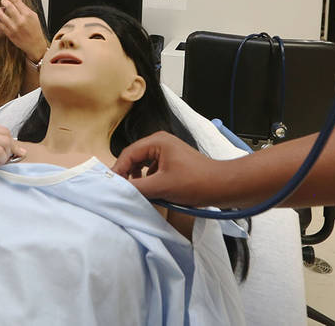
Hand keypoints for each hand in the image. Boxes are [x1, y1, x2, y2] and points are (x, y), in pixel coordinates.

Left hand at [0, 0, 46, 62]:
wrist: (35, 45)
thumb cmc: (35, 30)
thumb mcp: (33, 16)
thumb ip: (24, 7)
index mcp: (27, 14)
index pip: (16, 0)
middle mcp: (20, 20)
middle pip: (7, 5)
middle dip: (3, 1)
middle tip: (4, 2)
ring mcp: (14, 27)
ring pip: (1, 14)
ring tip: (0, 10)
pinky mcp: (9, 33)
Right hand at [111, 132, 226, 205]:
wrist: (223, 186)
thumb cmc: (196, 182)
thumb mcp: (162, 186)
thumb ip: (137, 187)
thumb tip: (117, 189)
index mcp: (157, 141)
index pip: (128, 153)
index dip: (117, 170)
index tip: (111, 186)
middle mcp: (161, 143)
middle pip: (134, 158)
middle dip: (127, 174)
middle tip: (120, 190)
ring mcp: (168, 152)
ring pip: (143, 165)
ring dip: (138, 178)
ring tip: (136, 192)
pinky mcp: (174, 163)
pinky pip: (154, 170)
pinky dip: (149, 180)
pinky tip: (151, 192)